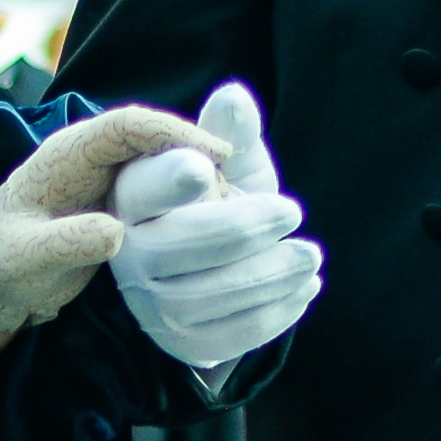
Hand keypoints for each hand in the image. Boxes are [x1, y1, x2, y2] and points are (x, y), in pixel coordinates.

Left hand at [0, 108, 217, 345]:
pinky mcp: (129, 201)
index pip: (129, 125)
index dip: (176, 133)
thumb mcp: (24, 257)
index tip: (217, 156)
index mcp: (69, 152)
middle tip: (231, 201)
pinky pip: (170, 194)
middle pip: (160, 142)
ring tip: (227, 220)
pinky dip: (194, 208)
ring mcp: (116, 177)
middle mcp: (97, 155)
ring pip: (172, 167)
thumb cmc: (1, 260)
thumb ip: (65, 242)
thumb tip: (116, 233)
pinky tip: (213, 231)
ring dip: (202, 188)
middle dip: (200, 164)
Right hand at [106, 82, 320, 368]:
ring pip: (206, 296)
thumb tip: (233, 99)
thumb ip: (231, 132)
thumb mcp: (229, 162)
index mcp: (133, 197)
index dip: (169, 179)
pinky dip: (273, 313)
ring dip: (269, 276)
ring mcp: (151, 305)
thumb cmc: (222, 201)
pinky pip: (227, 336)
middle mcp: (130, 255)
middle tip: (295, 212)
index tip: (204, 169)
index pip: (144, 188)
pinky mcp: (181, 342)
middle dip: (242, 230)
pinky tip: (302, 290)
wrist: (220, 269)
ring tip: (310, 256)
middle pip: (178, 246)